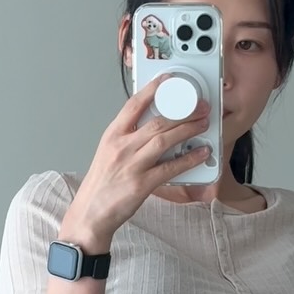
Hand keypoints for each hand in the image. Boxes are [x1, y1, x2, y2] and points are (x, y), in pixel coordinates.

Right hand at [73, 73, 212, 237]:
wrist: (90, 213)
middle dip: (183, 111)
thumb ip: (127, 139)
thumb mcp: (108, 153)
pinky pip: (170, 167)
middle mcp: (122, 147)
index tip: (169, 80)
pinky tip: (201, 153)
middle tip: (200, 106)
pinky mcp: (142, 184)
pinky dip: (189, 159)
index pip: (134, 105)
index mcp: (112, 136)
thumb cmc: (100, 185)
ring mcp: (132, 165)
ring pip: (165, 140)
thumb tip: (152, 127)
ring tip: (203, 123)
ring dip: (188, 129)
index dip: (153, 89)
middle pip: (157, 121)